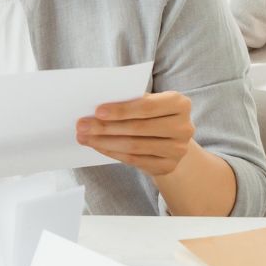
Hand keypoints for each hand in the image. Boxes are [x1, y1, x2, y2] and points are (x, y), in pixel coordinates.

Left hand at [76, 91, 195, 176]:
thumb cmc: (152, 114)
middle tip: (82, 125)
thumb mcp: (147, 101)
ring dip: (104, 141)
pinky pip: (134, 160)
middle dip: (106, 127)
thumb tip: (97, 106)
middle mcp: (184, 127)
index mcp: (180, 104)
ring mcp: (178, 149)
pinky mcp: (168, 166)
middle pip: (139, 128)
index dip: (121, 110)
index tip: (97, 111)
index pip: (147, 107)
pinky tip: (98, 146)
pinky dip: (112, 152)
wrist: (171, 139)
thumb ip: (130, 99)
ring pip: (134, 146)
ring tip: (84, 137)